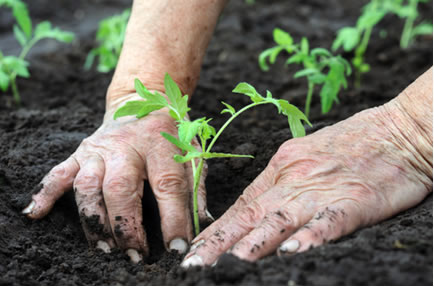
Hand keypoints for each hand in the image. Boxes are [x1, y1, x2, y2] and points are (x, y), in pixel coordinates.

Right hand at [22, 93, 209, 261]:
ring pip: (88, 186)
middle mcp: (127, 146)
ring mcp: (100, 149)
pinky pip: (59, 172)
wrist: (144, 99)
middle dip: (126, 227)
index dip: (173, 220)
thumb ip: (196, 187)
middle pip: (121, 188)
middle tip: (134, 256)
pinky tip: (36, 213)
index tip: (176, 248)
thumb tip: (202, 224)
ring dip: (93, 221)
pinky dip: (46, 193)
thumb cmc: (172, 131)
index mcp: (161, 144)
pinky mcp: (81, 151)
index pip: (168, 185)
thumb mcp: (193, 152)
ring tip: (104, 249)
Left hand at [181, 104, 431, 266]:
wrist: (399, 129)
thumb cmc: (351, 143)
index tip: (195, 249)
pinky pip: (328, 221)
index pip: (242, 205)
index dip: (216, 230)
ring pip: (280, 220)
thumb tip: (255, 209)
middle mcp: (294, 179)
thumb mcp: (305, 155)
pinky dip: (308, 237)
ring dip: (252, 245)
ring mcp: (323, 189)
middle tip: (193, 265)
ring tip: (227, 266)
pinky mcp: (355, 200)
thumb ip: (281, 182)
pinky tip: (291, 253)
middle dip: (219, 244)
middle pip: (251, 216)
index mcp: (282, 168)